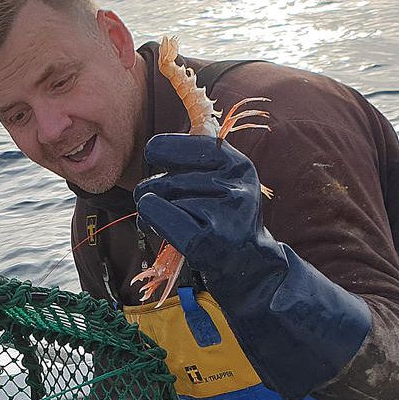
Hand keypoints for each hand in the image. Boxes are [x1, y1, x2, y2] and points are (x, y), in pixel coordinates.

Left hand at [136, 133, 267, 266]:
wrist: (249, 265)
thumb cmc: (226, 220)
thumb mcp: (225, 181)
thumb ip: (200, 157)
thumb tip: (167, 134)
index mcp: (238, 165)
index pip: (182, 144)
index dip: (159, 150)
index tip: (155, 160)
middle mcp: (235, 186)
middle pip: (167, 179)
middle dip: (151, 191)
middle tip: (154, 203)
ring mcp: (224, 214)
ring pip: (162, 198)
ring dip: (149, 211)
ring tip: (158, 220)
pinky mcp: (207, 240)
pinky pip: (160, 216)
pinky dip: (150, 219)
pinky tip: (154, 226)